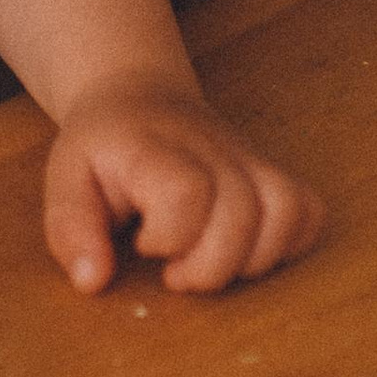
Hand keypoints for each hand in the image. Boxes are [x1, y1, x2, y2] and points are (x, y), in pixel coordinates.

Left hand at [42, 75, 321, 296]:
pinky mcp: (272, 173)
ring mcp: (249, 158)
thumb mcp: (66, 180)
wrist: (137, 96)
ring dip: (252, 260)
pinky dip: (288, 243)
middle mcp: (212, 148)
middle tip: (173, 271)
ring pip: (286, 211)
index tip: (143, 242)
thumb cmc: (102, 148)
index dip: (169, 236)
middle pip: (242, 213)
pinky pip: (309, 211)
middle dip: (208, 267)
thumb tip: (93, 281)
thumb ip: (71, 230)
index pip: (187, 193)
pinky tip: (246, 251)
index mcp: (155, 148)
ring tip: (212, 262)